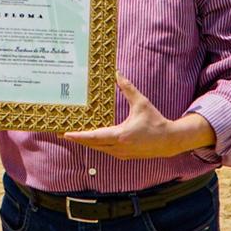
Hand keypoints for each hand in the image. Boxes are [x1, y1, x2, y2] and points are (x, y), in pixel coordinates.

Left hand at [62, 75, 214, 159]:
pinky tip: (89, 138)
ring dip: (85, 142)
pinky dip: (95, 144)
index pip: (95, 137)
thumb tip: (117, 74)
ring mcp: (121, 154)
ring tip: (71, 135)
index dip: (79, 136)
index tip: (66, 134)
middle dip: (76, 139)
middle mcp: (119, 148)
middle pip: (92, 144)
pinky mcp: (124, 156)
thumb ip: (128, 89)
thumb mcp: (142, 103)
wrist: (169, 141)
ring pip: (98, 149)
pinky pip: (105, 150)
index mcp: (121, 136)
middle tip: (60, 132)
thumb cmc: (156, 121)